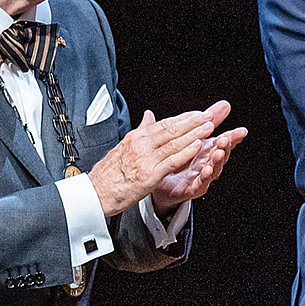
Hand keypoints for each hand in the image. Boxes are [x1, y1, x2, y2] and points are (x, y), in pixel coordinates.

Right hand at [86, 105, 218, 216]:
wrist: (96, 191)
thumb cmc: (109, 172)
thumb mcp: (124, 145)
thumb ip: (141, 130)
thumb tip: (149, 115)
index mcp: (136, 137)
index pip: (164, 124)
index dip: (184, 118)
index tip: (198, 114)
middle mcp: (141, 144)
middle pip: (172, 130)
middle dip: (193, 122)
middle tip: (209, 115)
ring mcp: (146, 159)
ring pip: (174, 143)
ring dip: (194, 134)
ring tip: (209, 127)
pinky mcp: (150, 174)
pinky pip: (171, 161)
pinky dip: (185, 152)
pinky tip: (197, 146)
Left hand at [151, 101, 247, 210]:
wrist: (161, 182)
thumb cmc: (176, 159)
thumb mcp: (190, 136)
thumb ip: (203, 120)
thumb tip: (224, 103)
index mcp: (206, 149)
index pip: (223, 141)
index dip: (233, 136)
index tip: (242, 131)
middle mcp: (207, 162)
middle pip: (221, 154)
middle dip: (225, 146)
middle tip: (225, 139)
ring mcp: (202, 176)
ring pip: (214, 169)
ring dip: (217, 161)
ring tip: (218, 153)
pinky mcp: (193, 188)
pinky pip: (200, 183)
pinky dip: (204, 177)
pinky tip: (206, 170)